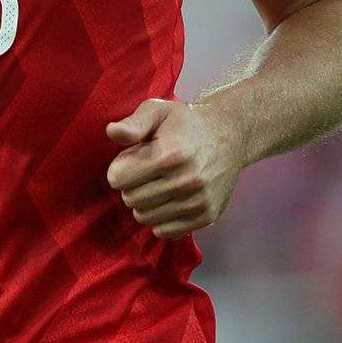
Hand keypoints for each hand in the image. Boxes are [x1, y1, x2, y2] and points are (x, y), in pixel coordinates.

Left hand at [105, 98, 240, 240]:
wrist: (229, 136)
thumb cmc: (185, 123)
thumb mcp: (158, 110)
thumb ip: (133, 123)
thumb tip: (112, 132)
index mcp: (169, 154)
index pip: (117, 178)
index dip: (120, 167)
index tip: (133, 158)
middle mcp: (185, 181)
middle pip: (130, 199)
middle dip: (132, 185)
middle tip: (147, 171)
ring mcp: (198, 201)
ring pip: (145, 217)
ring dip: (145, 203)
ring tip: (158, 184)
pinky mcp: (207, 216)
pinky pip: (164, 231)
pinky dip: (160, 218)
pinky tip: (169, 200)